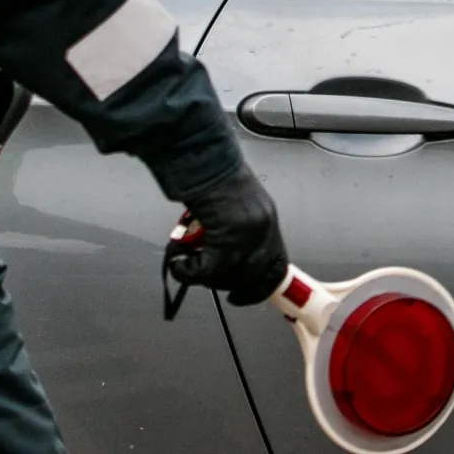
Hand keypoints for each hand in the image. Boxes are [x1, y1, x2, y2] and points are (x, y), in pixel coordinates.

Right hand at [169, 165, 288, 305]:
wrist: (204, 160)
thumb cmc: (213, 170)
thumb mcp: (236, 197)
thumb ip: (235, 224)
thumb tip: (218, 248)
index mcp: (266, 218)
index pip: (276, 265)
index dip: (259, 284)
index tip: (242, 293)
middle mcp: (262, 231)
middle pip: (251, 277)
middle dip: (226, 282)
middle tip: (205, 275)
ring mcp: (247, 239)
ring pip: (226, 277)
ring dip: (202, 274)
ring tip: (185, 263)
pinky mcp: (226, 245)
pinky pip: (204, 272)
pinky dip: (186, 270)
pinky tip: (177, 262)